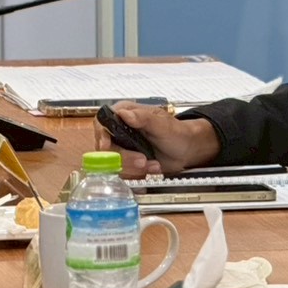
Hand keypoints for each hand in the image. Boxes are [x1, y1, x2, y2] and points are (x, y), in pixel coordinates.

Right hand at [94, 103, 219, 176]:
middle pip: (105, 148)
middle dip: (124, 158)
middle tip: (143, 160)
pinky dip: (137, 174)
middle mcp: (119, 130)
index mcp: (125, 113)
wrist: (186, 149)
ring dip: (133, 168)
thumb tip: (125, 113)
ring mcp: (121, 147)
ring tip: (153, 164)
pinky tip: (151, 168)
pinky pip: (122, 172)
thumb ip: (144, 118)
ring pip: (112, 163)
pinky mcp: (125, 162)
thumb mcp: (163, 124)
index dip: (101, 135)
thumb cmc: (177, 132)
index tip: (107, 147)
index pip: (101, 122)